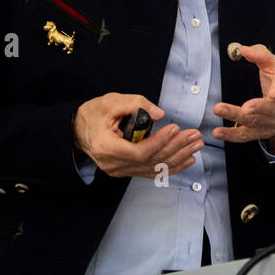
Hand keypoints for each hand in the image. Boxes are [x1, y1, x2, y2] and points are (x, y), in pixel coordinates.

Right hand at [72, 92, 201, 178]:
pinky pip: (151, 172)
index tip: (176, 128)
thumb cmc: (93, 114)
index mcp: (106, 148)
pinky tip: (186, 160)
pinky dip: (171, 167)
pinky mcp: (126, 170)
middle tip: (194, 136)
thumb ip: (135, 104)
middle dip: (176, 148)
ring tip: (196, 146)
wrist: (78, 129)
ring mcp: (120, 170)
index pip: (139, 152)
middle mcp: (113, 164)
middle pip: (151, 161)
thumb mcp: (111, 102)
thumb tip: (159, 114)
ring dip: (178, 157)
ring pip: (154, 168)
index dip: (160, 142)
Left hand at [214, 43, 274, 153]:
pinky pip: (244, 136)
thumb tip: (243, 50)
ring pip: (253, 121)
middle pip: (269, 109)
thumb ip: (261, 55)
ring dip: (236, 116)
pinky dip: (230, 135)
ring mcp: (267, 122)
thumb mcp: (274, 66)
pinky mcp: (257, 132)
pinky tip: (217, 132)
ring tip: (219, 109)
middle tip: (246, 107)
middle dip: (258, 108)